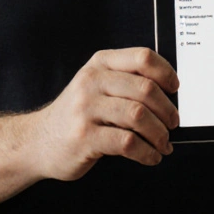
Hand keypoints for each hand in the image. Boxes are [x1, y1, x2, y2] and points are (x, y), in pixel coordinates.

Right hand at [30, 48, 179, 181]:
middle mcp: (91, 82)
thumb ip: (126, 82)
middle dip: (167, 110)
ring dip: (159, 134)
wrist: (38, 141)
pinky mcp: (85, 137)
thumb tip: (170, 96)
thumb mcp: (96, 86)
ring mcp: (86, 109)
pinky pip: (128, 142)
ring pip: (139, 116)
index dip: (166, 72)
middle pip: (145, 89)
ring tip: (163, 143)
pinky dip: (147, 152)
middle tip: (173, 124)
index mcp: (100, 64)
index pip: (142, 57)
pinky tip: (150, 156)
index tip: (175, 88)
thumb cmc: (78, 114)